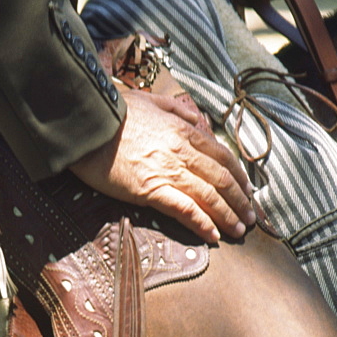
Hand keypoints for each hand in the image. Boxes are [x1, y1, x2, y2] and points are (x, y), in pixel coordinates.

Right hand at [69, 91, 254, 242]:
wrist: (86, 125)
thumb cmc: (113, 113)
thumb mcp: (150, 100)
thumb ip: (176, 109)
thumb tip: (195, 118)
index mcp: (183, 130)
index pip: (222, 156)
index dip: (239, 176)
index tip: (246, 190)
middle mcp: (182, 152)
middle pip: (222, 179)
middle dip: (240, 200)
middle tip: (250, 217)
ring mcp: (168, 172)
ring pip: (209, 196)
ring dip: (228, 216)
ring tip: (239, 230)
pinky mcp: (151, 191)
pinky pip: (185, 209)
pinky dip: (202, 223)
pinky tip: (213, 236)